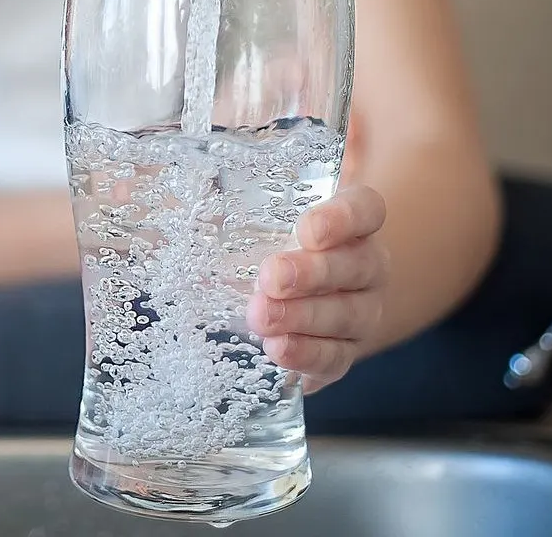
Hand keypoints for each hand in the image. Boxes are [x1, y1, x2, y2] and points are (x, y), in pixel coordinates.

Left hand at [247, 185, 387, 392]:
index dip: (343, 218)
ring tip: (261, 317)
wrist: (315, 298)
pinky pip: (336, 359)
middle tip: (270, 277)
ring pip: (347, 315)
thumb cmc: (280, 245)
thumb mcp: (264, 216)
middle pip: (357, 266)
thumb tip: (184, 193)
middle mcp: (367, 266)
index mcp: (354, 223)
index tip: (307, 229)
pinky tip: (278, 349)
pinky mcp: (345, 353)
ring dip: (302, 317)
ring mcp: (362, 313)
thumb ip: (233, 201)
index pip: (366, 210)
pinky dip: (307, 355)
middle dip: (313, 273)